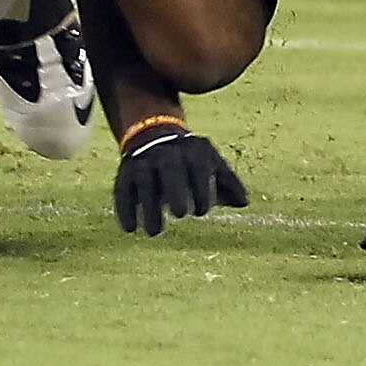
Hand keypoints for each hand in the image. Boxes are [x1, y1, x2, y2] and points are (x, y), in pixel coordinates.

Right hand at [113, 119, 249, 235]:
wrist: (153, 132)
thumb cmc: (191, 160)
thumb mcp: (211, 163)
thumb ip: (228, 183)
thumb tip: (244, 203)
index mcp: (193, 150)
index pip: (198, 166)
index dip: (201, 187)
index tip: (202, 211)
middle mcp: (167, 152)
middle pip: (170, 169)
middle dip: (175, 189)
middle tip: (180, 214)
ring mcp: (144, 160)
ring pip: (144, 181)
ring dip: (148, 206)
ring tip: (154, 232)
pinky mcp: (125, 171)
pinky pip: (122, 188)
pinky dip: (124, 208)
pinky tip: (129, 229)